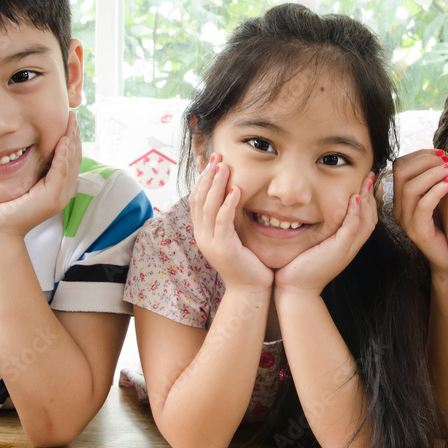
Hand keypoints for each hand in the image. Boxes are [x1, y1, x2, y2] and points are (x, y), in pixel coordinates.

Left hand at [0, 112, 81, 238]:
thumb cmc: (2, 204)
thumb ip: (31, 167)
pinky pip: (61, 172)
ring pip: (71, 163)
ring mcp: (59, 196)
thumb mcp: (20, 180)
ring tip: (70, 122)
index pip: (69, 158)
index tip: (67, 119)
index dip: (70, 138)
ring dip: (72, 140)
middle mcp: (63, 191)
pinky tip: (63, 141)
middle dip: (74, 134)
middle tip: (71, 114)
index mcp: (57, 187)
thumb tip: (30, 145)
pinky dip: (63, 156)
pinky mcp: (52, 198)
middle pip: (74, 158)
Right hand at [189, 153, 272, 292]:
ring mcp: (210, 242)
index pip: (197, 199)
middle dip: (208, 175)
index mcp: (202, 232)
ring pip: (209, 206)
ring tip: (224, 166)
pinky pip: (223, 220)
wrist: (250, 291)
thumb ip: (229, 219)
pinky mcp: (223, 247)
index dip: (204, 179)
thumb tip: (233, 196)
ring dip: (216, 184)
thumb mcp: (234, 237)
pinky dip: (228, 203)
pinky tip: (236, 189)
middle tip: (217, 156)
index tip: (213, 161)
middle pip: (199, 198)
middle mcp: (202, 235)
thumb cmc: (247, 263)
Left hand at [274, 172, 376, 296]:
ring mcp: (347, 249)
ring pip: (366, 220)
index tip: (364, 182)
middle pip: (371, 217)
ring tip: (366, 180)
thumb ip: (318, 231)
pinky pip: (352, 228)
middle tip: (369, 176)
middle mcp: (351, 246)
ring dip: (366, 199)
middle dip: (371, 195)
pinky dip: (355, 212)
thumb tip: (311, 214)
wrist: (296, 290)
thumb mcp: (313, 246)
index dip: (367, 200)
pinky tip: (354, 198)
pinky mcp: (339, 250)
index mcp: (347, 244)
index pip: (364, 218)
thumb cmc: (299, 268)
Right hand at [392, 148, 447, 278]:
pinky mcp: (418, 231)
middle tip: (447, 160)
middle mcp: (399, 208)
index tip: (441, 152)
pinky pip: (423, 205)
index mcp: (401, 197)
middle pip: (401, 173)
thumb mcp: (439, 197)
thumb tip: (444, 155)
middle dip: (425, 161)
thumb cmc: (447, 226)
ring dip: (432, 173)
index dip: (419, 155)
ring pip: (410, 188)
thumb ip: (435, 180)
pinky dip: (436, 191)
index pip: (399, 166)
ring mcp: (406, 220)